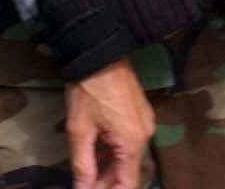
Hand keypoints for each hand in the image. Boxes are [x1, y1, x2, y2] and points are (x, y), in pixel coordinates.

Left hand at [65, 59, 154, 188]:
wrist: (99, 50)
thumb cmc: (88, 89)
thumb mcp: (80, 129)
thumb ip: (83, 164)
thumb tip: (83, 188)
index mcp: (132, 142)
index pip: (128, 184)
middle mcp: (144, 135)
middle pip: (129, 171)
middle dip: (107, 182)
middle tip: (85, 184)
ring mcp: (144, 122)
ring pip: (128, 156)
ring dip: (110, 167)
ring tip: (88, 173)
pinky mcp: (139, 112)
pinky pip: (129, 140)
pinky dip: (114, 150)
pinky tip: (97, 154)